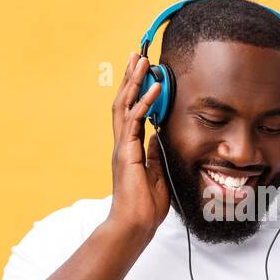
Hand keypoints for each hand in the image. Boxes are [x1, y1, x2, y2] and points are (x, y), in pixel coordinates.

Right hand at [107, 52, 169, 239]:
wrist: (136, 225)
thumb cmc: (146, 206)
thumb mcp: (157, 174)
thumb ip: (155, 154)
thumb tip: (157, 136)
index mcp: (129, 148)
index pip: (132, 111)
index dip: (137, 90)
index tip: (143, 71)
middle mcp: (122, 144)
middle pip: (123, 102)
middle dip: (130, 77)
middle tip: (137, 54)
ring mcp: (122, 147)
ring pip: (124, 105)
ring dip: (134, 82)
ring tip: (142, 60)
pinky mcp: (126, 152)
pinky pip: (134, 121)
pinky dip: (144, 102)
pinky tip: (153, 87)